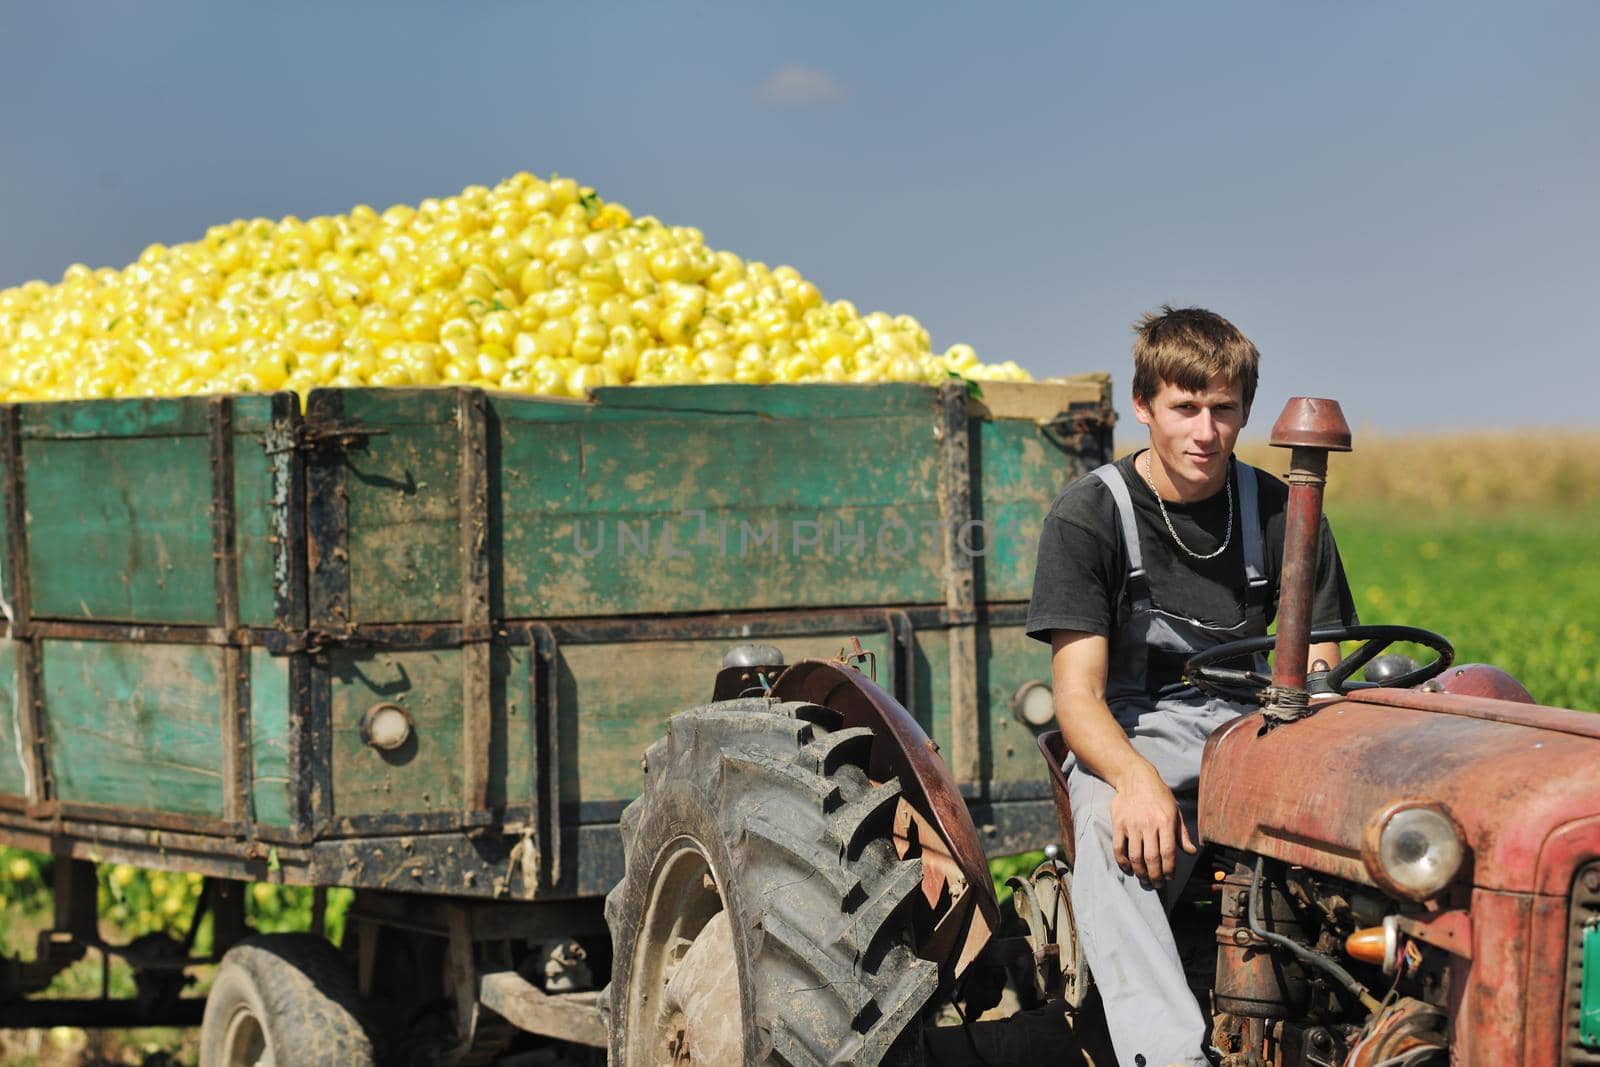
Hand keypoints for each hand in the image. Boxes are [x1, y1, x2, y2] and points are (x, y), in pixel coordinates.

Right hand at [1109, 762, 1196, 885]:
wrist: (1135, 777)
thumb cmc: (1159, 795)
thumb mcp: (1175, 811)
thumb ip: (1182, 833)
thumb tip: (1191, 852)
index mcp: (1165, 821)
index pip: (1168, 852)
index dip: (1169, 869)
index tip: (1169, 878)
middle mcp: (1148, 824)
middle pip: (1151, 858)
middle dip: (1155, 876)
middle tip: (1157, 884)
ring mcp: (1132, 824)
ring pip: (1135, 856)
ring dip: (1140, 872)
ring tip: (1145, 879)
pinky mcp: (1118, 823)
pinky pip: (1119, 847)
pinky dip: (1123, 862)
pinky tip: (1129, 868)